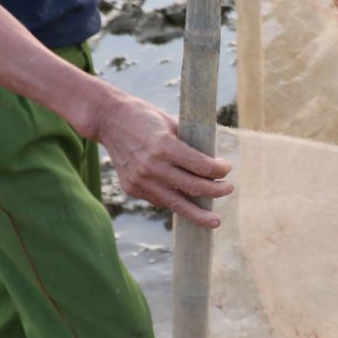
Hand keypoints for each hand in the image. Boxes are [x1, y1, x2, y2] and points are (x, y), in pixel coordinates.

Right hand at [86, 91, 231, 227]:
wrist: (108, 120)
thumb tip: (213, 161)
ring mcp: (140, 180)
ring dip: (198, 212)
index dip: (219, 170)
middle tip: (228, 190)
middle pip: (193, 188)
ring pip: (176, 204)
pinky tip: (186, 201)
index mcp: (164, 145)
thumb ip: (190, 142)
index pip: (201, 166)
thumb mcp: (170, 122)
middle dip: (215, 192)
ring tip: (213, 220)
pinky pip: (160, 200)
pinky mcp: (132, 188)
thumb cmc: (144, 117)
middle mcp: (152, 165)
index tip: (227, 169)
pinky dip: (175, 201)